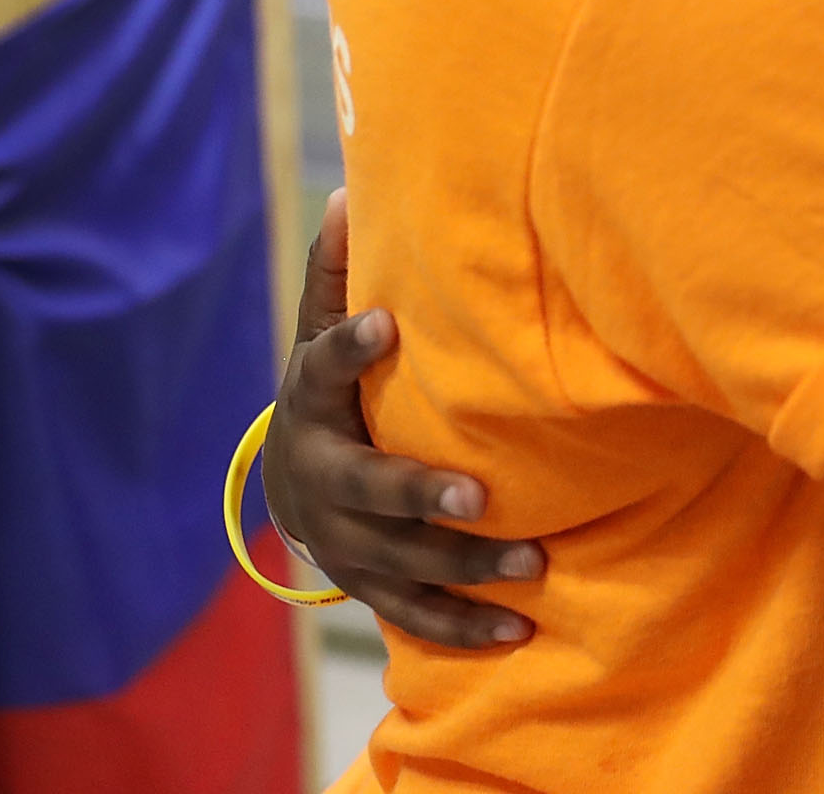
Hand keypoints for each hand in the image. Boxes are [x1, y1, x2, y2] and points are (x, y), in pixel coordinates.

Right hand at [261, 190, 544, 644]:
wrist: (289, 486)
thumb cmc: (330, 390)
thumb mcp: (319, 326)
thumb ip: (336, 271)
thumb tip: (347, 191)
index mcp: (312, 403)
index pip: (323, 366)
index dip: (350, 345)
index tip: (387, 322)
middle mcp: (321, 478)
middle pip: (368, 489)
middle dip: (419, 494)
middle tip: (476, 497)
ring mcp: (341, 540)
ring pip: (400, 561)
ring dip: (465, 568)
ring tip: (534, 565)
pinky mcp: (366, 584)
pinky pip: (412, 613)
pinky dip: (463, 627)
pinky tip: (519, 631)